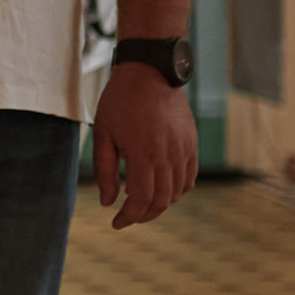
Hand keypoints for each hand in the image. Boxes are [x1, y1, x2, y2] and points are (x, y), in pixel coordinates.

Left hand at [92, 61, 198, 228]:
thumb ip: (105, 170)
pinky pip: (189, 178)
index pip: (141, 200)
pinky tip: (162, 188)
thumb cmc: (120, 101)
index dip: (129, 217)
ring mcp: (184, 150)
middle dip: (143, 215)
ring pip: (177, 193)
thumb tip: (107, 202)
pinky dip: (177, 191)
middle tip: (127, 217)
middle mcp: (168, 156)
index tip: (116, 223)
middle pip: (161, 201)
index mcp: (143, 154)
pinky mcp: (192, 144)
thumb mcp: (103, 134)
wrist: (150, 71)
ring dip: (159, 204)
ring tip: (141, 201)